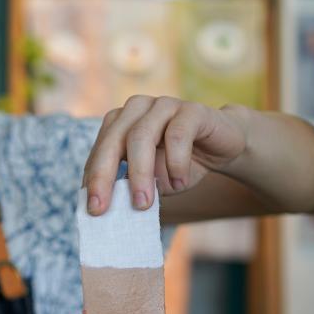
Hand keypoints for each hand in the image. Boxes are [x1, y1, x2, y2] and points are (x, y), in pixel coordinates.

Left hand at [81, 96, 248, 214]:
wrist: (223, 146)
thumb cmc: (179, 164)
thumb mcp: (153, 180)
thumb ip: (131, 187)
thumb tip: (108, 208)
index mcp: (120, 123)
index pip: (99, 151)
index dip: (92, 178)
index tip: (90, 208)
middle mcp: (136, 109)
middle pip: (113, 141)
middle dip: (104, 176)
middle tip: (101, 207)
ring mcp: (163, 105)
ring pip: (141, 136)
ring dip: (139, 173)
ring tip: (143, 204)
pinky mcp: (191, 110)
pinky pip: (177, 135)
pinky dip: (176, 163)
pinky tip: (180, 183)